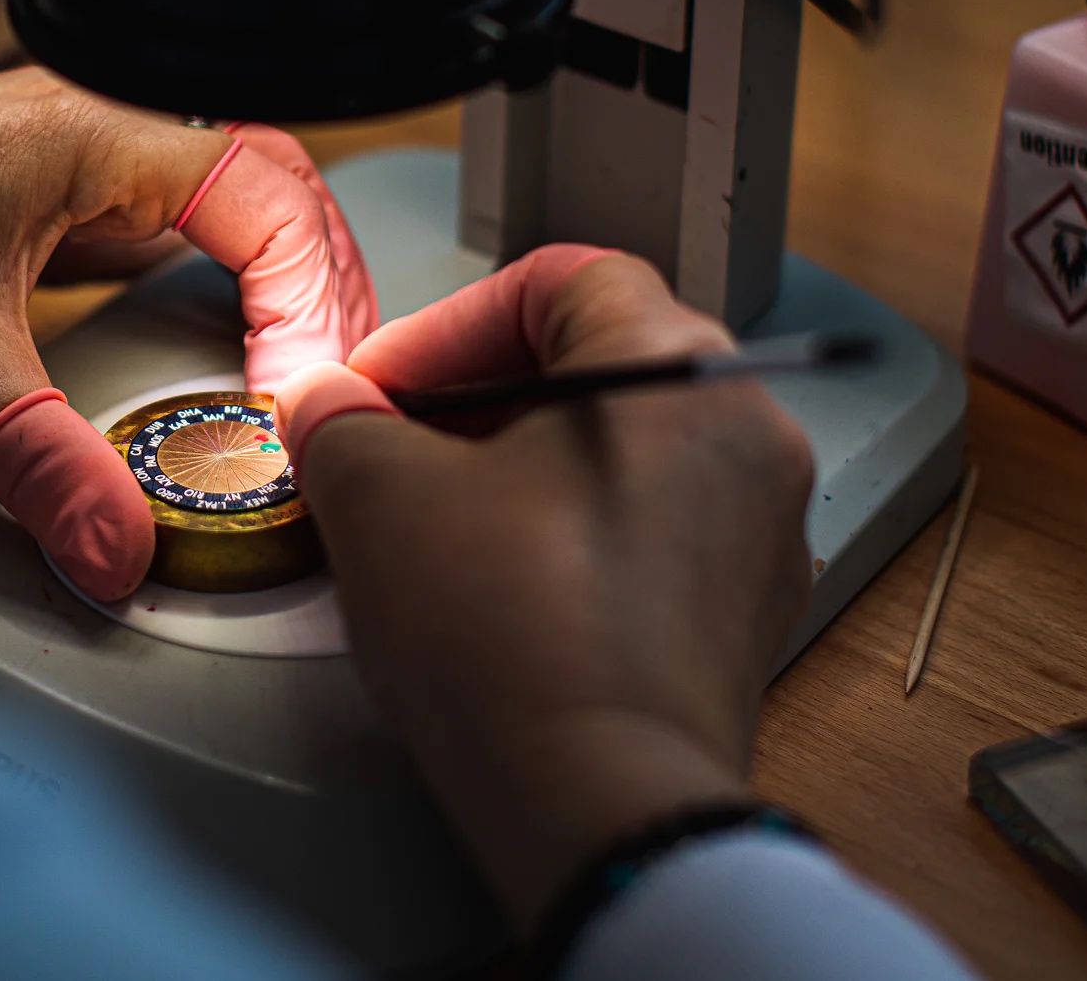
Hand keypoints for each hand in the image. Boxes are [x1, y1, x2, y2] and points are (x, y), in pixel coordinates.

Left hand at [0, 68, 374, 598]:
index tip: (303, 395)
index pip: (265, 193)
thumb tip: (122, 555)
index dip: (308, 297)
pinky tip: (221, 352)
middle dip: (322, 284)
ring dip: (279, 280)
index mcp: (90, 132)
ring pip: (227, 203)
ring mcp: (72, 164)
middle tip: (338, 389)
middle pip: (271, 186)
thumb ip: (40, 463)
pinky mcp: (48, 205)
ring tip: (305, 373)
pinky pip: (171, 232)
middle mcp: (95, 130)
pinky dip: (219, 288)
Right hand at [275, 246, 813, 924]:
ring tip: (434, 524)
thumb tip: (325, 405)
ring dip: (524, 470)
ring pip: (626, 454)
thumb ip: (342, 423)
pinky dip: (575, 538)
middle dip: (478, 401)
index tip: (381, 383)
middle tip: (394, 448)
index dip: (449, 323)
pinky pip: (654, 534)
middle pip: (596, 366)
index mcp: (676, 367)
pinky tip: (499, 590)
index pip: (561, 280)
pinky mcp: (749, 615)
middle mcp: (747, 431)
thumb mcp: (380, 500)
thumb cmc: (513, 641)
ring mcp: (761, 528)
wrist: (597, 806)